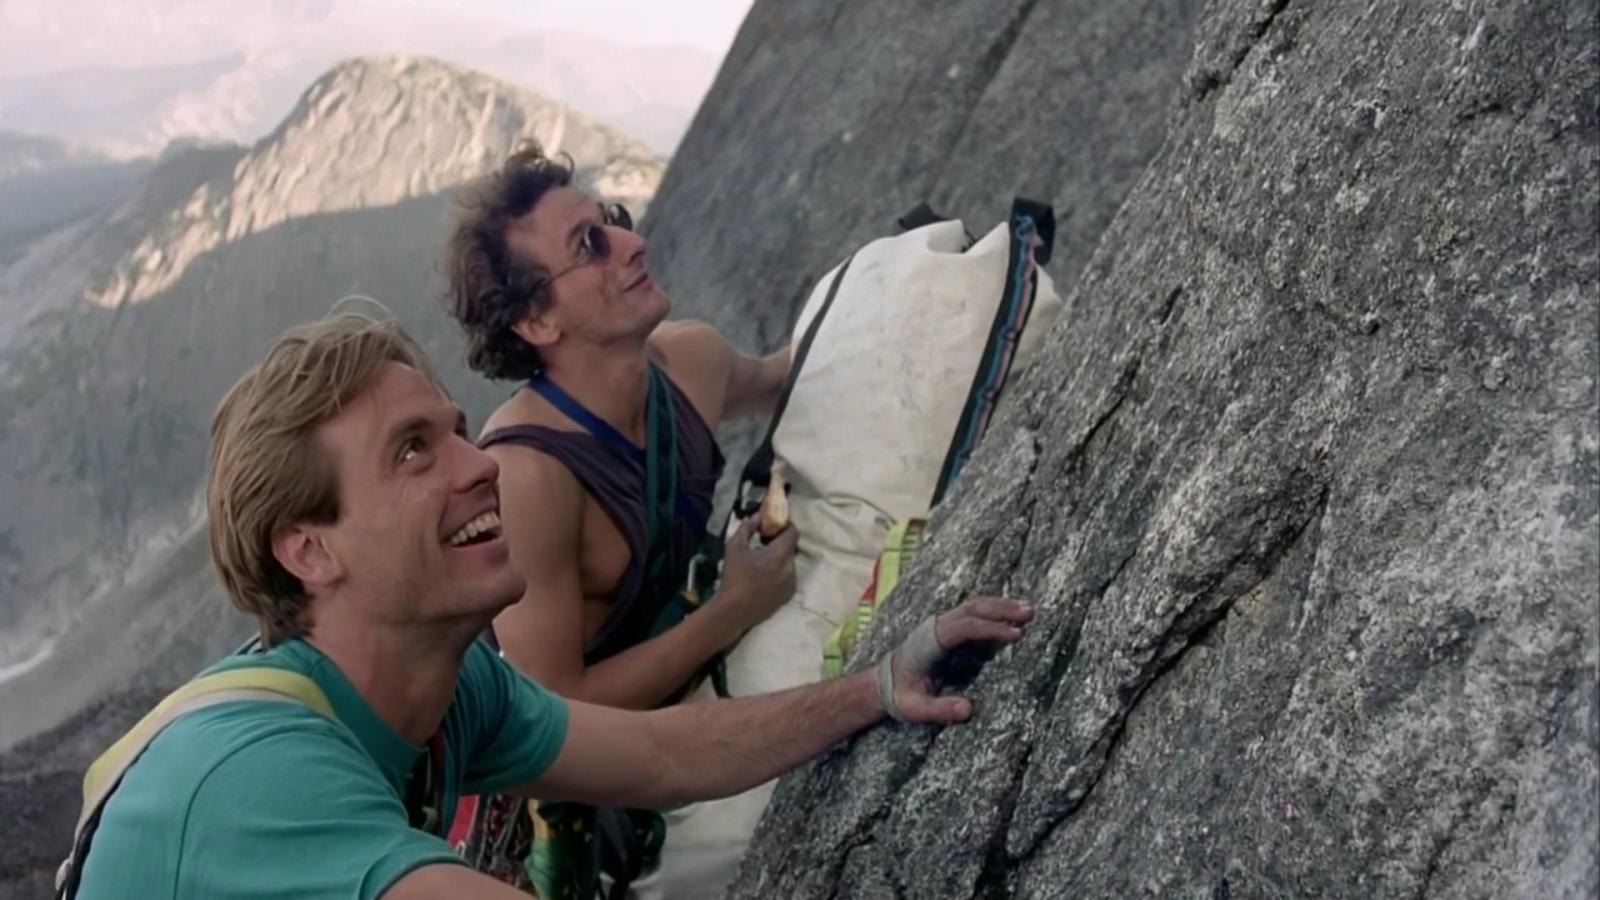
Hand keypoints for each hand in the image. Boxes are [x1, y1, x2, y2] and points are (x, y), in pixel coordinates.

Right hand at [717, 515, 798, 629]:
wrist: (734, 610)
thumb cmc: (734, 576)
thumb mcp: (734, 547)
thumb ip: (746, 528)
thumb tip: (755, 517)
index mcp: (780, 554)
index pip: (793, 532)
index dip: (786, 526)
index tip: (775, 525)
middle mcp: (790, 568)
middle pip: (791, 548)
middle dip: (781, 543)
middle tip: (765, 543)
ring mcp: (791, 584)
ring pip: (790, 564)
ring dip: (780, 559)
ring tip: (763, 562)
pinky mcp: (788, 596)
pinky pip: (788, 578)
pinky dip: (780, 574)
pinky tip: (765, 578)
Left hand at [878, 596, 1032, 723]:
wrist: (884, 682)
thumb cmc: (900, 695)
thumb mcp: (915, 709)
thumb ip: (939, 709)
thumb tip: (967, 709)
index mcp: (930, 642)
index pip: (964, 628)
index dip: (990, 629)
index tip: (1015, 635)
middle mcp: (936, 627)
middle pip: (972, 610)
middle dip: (1002, 609)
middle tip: (1030, 613)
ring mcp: (942, 624)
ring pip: (974, 607)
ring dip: (1001, 606)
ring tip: (1028, 610)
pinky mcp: (948, 628)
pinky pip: (972, 613)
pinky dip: (993, 611)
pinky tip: (1012, 615)